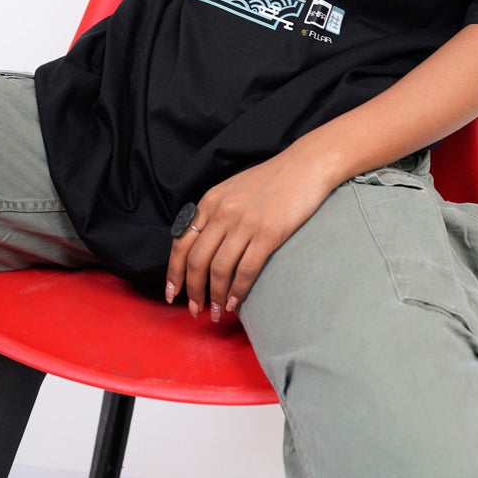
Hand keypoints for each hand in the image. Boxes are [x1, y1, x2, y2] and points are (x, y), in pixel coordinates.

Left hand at [164, 147, 333, 321]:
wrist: (306, 165)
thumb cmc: (272, 179)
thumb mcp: (234, 190)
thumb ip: (216, 213)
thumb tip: (204, 247)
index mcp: (210, 201)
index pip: (181, 242)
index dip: (173, 272)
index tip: (171, 293)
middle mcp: (222, 212)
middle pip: (196, 260)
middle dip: (192, 290)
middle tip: (194, 310)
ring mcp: (245, 223)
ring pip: (219, 269)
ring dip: (214, 297)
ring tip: (216, 312)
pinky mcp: (268, 233)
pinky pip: (246, 270)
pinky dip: (237, 291)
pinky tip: (235, 303)